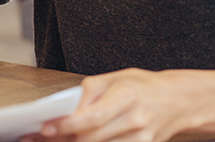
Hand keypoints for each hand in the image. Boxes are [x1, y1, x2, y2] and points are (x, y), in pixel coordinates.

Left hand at [25, 69, 197, 141]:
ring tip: (52, 141)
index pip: (92, 118)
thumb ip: (87, 94)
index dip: (67, 126)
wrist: (176, 101)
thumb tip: (62, 110)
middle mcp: (135, 121)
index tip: (45, 128)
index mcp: (126, 96)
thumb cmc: (140, 86)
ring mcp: (141, 140)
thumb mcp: (112, 79)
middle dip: (63, 140)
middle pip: (92, 139)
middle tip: (38, 138)